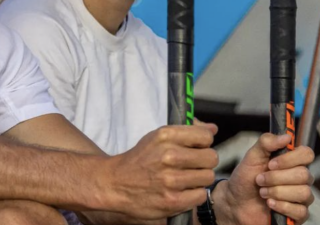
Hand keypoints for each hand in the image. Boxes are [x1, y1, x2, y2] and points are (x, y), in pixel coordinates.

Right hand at [100, 124, 218, 220]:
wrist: (116, 183)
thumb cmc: (140, 158)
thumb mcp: (158, 137)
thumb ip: (186, 131)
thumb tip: (213, 128)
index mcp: (165, 135)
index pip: (205, 136)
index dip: (203, 142)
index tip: (196, 147)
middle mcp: (169, 155)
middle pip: (211, 157)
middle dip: (204, 161)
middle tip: (192, 164)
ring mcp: (171, 179)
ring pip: (208, 176)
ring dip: (199, 178)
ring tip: (185, 178)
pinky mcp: (173, 201)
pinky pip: (201, 195)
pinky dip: (194, 194)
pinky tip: (182, 190)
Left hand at [216, 134, 314, 224]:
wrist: (236, 201)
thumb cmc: (245, 178)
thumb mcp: (251, 156)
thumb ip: (266, 143)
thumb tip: (286, 136)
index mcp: (290, 161)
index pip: (307, 154)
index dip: (290, 159)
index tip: (271, 163)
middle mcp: (299, 178)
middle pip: (304, 175)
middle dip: (277, 178)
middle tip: (260, 179)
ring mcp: (300, 196)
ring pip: (304, 193)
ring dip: (277, 192)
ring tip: (262, 192)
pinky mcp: (298, 214)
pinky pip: (301, 211)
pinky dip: (281, 206)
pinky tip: (269, 204)